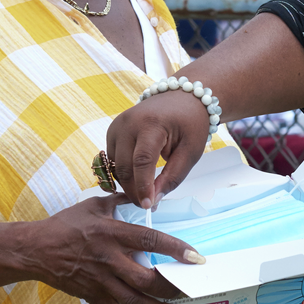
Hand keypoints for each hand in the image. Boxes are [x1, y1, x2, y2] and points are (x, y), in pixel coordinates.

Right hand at [22, 193, 202, 303]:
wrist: (34, 250)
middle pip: (146, 279)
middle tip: (190, 290)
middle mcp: (109, 259)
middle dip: (171, 288)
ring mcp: (101, 281)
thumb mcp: (93, 205)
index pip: (149, 240)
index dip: (174, 249)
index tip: (195, 257)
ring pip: (134, 301)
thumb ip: (120, 201)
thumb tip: (143, 195)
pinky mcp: (92, 296)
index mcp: (112, 234)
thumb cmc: (65, 225)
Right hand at [107, 90, 210, 208]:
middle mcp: (128, 122)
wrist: (182, 97)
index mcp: (151, 123)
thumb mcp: (191, 151)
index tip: (147, 205)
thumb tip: (154, 199)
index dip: (143, 186)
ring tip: (146, 193)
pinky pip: (113, 159)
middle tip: (148, 204)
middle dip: (134, 190)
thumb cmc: (190, 123)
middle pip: (124, 167)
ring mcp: (117, 125)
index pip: (142, 161)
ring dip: (128, 184)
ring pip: (116, 166)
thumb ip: (172, 176)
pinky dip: (124, 172)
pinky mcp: (113, 130)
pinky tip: (138, 178)